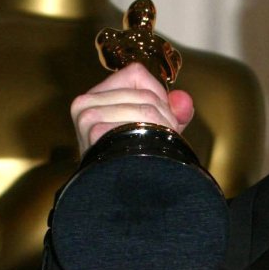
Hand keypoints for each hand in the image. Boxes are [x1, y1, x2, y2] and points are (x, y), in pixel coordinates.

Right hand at [69, 61, 194, 155]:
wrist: (123, 196)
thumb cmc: (134, 162)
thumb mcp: (153, 131)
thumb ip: (171, 111)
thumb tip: (184, 101)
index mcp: (94, 98)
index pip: (135, 73)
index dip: (157, 93)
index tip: (160, 118)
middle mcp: (84, 103)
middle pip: (143, 91)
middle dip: (163, 114)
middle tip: (162, 138)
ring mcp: (87, 116)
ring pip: (144, 105)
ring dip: (161, 127)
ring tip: (155, 147)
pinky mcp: (94, 130)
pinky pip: (138, 121)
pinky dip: (152, 136)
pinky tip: (145, 153)